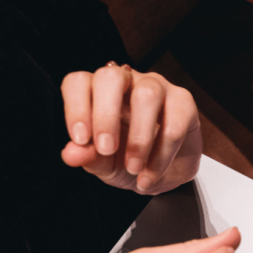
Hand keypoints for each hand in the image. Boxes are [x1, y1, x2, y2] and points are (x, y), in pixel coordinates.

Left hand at [61, 63, 201, 194]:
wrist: (164, 174)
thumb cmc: (128, 160)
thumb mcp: (104, 164)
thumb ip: (88, 156)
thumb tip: (70, 154)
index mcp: (97, 92)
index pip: (79, 82)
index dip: (76, 107)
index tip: (81, 139)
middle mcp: (126, 82)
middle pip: (111, 77)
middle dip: (106, 116)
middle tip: (107, 149)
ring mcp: (157, 87)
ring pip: (147, 94)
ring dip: (139, 138)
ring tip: (133, 168)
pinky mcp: (183, 102)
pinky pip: (174, 123)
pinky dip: (161, 155)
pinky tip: (150, 175)